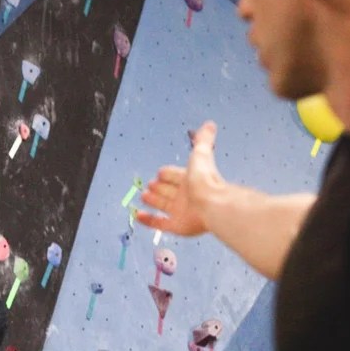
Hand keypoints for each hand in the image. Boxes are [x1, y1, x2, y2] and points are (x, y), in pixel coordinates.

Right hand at [136, 121, 224, 236]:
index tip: (160, 172)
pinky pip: (159, 223)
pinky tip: (138, 215)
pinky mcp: (176, 226)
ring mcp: (181, 211)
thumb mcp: (202, 153)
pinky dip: (147, 220)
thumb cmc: (205, 179)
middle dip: (158, 186)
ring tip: (143, 196)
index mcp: (190, 179)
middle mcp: (186, 196)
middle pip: (168, 191)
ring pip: (163, 205)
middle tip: (150, 184)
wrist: (211, 203)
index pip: (175, 175)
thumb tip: (209, 124)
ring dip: (152, 201)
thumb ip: (204, 140)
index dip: (167, 173)